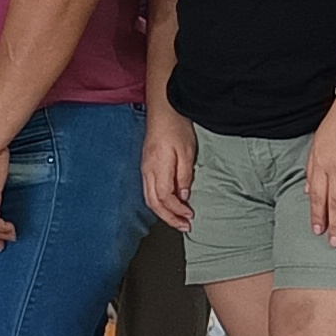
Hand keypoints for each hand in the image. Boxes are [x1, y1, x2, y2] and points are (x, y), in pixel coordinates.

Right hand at [142, 108, 196, 232]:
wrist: (163, 110)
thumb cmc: (175, 127)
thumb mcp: (187, 152)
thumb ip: (184, 175)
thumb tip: (184, 195)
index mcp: (158, 168)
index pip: (165, 198)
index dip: (177, 210)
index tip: (190, 216)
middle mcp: (148, 171)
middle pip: (154, 203)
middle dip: (169, 218)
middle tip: (184, 226)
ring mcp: (145, 168)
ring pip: (149, 198)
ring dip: (163, 212)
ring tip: (177, 219)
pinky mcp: (146, 165)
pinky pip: (149, 190)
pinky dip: (159, 202)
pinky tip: (168, 204)